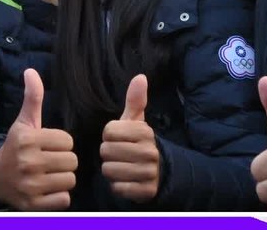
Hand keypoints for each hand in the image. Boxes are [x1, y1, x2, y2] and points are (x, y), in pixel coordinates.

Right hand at [0, 68, 77, 209]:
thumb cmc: (16, 147)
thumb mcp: (24, 122)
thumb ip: (32, 98)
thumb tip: (31, 71)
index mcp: (27, 140)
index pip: (68, 141)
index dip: (62, 143)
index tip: (50, 145)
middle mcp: (28, 162)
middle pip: (72, 161)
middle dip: (64, 161)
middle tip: (51, 161)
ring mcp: (31, 185)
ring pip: (70, 180)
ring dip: (63, 178)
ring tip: (51, 174)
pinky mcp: (33, 204)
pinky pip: (64, 199)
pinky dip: (59, 196)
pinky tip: (48, 189)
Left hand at [101, 74, 159, 202]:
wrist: (160, 172)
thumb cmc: (139, 143)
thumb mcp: (137, 122)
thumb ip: (135, 100)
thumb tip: (140, 76)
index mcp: (145, 132)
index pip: (108, 131)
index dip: (109, 136)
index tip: (119, 139)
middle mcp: (149, 152)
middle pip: (106, 151)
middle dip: (108, 154)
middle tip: (119, 155)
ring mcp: (149, 172)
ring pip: (109, 170)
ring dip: (112, 171)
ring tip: (122, 167)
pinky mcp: (146, 191)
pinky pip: (117, 187)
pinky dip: (118, 186)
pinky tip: (126, 181)